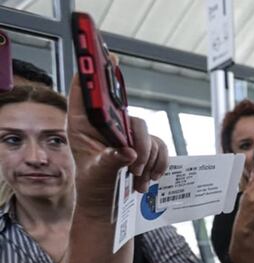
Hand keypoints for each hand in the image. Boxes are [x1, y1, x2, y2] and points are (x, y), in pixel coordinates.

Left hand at [66, 72, 167, 220]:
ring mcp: (126, 134)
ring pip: (146, 132)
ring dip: (148, 158)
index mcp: (83, 125)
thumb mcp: (98, 176)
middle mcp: (106, 125)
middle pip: (127, 113)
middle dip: (136, 140)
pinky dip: (159, 163)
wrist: (109, 204)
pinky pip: (159, 146)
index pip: (85, 93)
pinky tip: (149, 178)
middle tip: (135, 161)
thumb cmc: (94, 187)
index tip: (108, 57)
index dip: (94, 73)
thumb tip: (129, 153)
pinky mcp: (143, 145)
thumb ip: (112, 161)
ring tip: (139, 179)